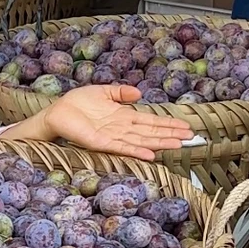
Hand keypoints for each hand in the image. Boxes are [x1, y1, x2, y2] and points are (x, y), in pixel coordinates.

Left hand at [42, 85, 193, 160]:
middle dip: (170, 135)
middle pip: (150, 132)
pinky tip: (151, 155)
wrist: (57, 112)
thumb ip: (120, 93)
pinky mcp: (100, 143)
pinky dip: (137, 151)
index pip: (150, 121)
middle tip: (191, 138)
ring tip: (178, 145)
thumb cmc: (77, 103)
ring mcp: (112, 137)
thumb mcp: (103, 92)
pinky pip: (122, 148)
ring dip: (160, 143)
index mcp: (123, 117)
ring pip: (141, 141)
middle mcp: (121, 129)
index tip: (186, 126)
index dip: (168, 124)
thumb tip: (139, 93)